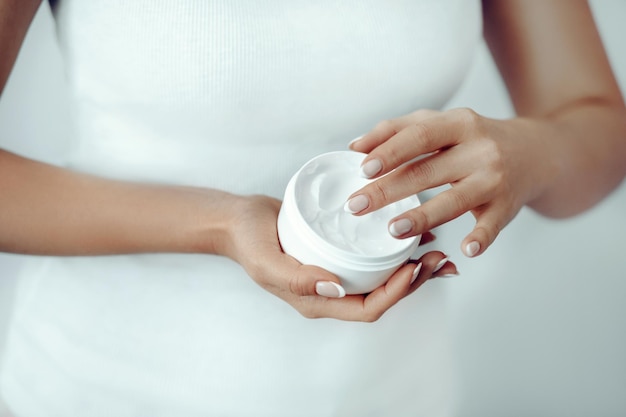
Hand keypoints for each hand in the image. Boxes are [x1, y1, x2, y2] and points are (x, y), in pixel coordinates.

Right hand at [223, 195, 456, 321]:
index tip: (414, 268)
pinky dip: (395, 247)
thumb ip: (297, 278)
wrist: (237, 221)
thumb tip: (336, 288)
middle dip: (414, 280)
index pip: (368, 308)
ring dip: (412, 265)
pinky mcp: (339, 252)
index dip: (396, 293)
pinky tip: (412, 230)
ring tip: (436, 248)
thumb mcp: (266, 262)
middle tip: (438, 258)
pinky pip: (373, 255)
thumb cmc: (248, 242)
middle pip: (384, 295)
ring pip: (383, 276)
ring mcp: (337, 271)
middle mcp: (332, 290)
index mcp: (319, 301)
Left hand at [347, 108, 554, 256]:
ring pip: (454, 200)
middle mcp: (479, 150)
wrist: (535, 153)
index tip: (363, 169)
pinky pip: (492, 225)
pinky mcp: (507, 207)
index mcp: (459, 124)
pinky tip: (465, 250)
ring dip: (423, 216)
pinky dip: (481, 238)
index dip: (391, 151)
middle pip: (428, 171)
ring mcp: (494, 179)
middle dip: (388, 189)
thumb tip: (354, 147)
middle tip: (356, 206)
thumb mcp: (440, 124)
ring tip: (392, 229)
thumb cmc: (472, 139)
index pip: (420, 135)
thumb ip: (396, 130)